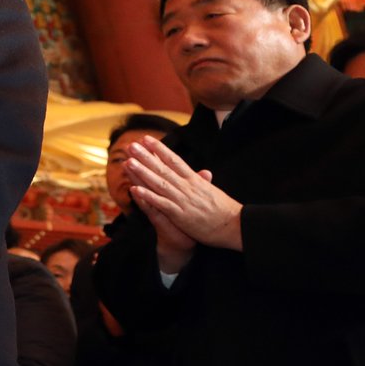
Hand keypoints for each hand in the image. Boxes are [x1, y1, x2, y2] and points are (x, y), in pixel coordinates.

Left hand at [126, 137, 241, 255]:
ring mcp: (182, 200)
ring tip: (129, 161)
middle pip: (163, 169)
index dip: (160, 149)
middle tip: (131, 145)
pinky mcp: (180, 214)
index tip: (147, 139)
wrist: (235, 226)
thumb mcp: (213, 192)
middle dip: (146, 157)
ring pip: (159, 183)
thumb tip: (205, 172)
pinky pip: (161, 203)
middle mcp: (187, 187)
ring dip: (143, 172)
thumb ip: (204, 182)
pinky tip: (135, 189)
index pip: (174, 160)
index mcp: (195, 180)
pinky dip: (148, 196)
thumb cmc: (225, 211)